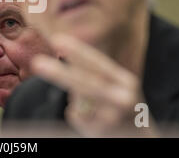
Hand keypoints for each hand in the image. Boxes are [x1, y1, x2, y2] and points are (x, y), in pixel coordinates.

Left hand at [31, 34, 157, 136]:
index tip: (57, 40)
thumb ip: (94, 75)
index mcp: (125, 81)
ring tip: (90, 105)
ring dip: (76, 101)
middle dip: (60, 74)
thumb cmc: (121, 106)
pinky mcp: (102, 132)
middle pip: (87, 84)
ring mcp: (112, 119)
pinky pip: (75, 116)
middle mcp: (123, 99)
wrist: (141, 138)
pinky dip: (79, 117)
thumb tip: (65, 62)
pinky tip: (95, 123)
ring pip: (77, 104)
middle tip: (37, 62)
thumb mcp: (116, 86)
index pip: (98, 64)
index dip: (78, 52)